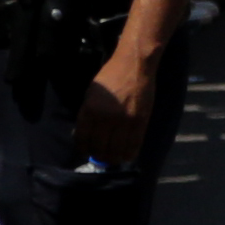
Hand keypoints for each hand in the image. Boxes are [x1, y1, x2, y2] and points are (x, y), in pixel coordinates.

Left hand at [73, 47, 157, 165]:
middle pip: (99, 147)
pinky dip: (130, 152)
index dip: (83, 149)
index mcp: (89, 110)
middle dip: (99, 155)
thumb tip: (87, 135)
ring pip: (117, 148)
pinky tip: (127, 156)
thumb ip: (88, 114)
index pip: (83, 138)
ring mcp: (124, 120)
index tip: (86, 151)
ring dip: (114, 157)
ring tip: (114, 158)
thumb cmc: (110, 77)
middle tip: (100, 157)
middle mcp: (105, 118)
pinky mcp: (140, 120)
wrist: (134, 65)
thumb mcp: (91, 95)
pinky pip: (134, 143)